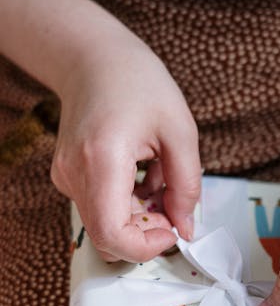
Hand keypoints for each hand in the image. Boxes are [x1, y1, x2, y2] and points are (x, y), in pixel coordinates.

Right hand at [51, 39, 200, 261]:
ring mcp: (66, 177)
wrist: (95, 58)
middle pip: (108, 237)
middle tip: (172, 202)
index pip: (112, 234)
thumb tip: (186, 227)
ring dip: (139, 216)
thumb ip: (186, 185)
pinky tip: (141, 172)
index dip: (145, 247)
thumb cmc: (138, 83)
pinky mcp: (67, 177)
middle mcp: (75, 174)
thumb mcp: (180, 130)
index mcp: (102, 160)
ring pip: (105, 225)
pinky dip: (127, 203)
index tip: (171, 230)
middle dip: (147, 232)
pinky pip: (100, 208)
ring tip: (158, 176)